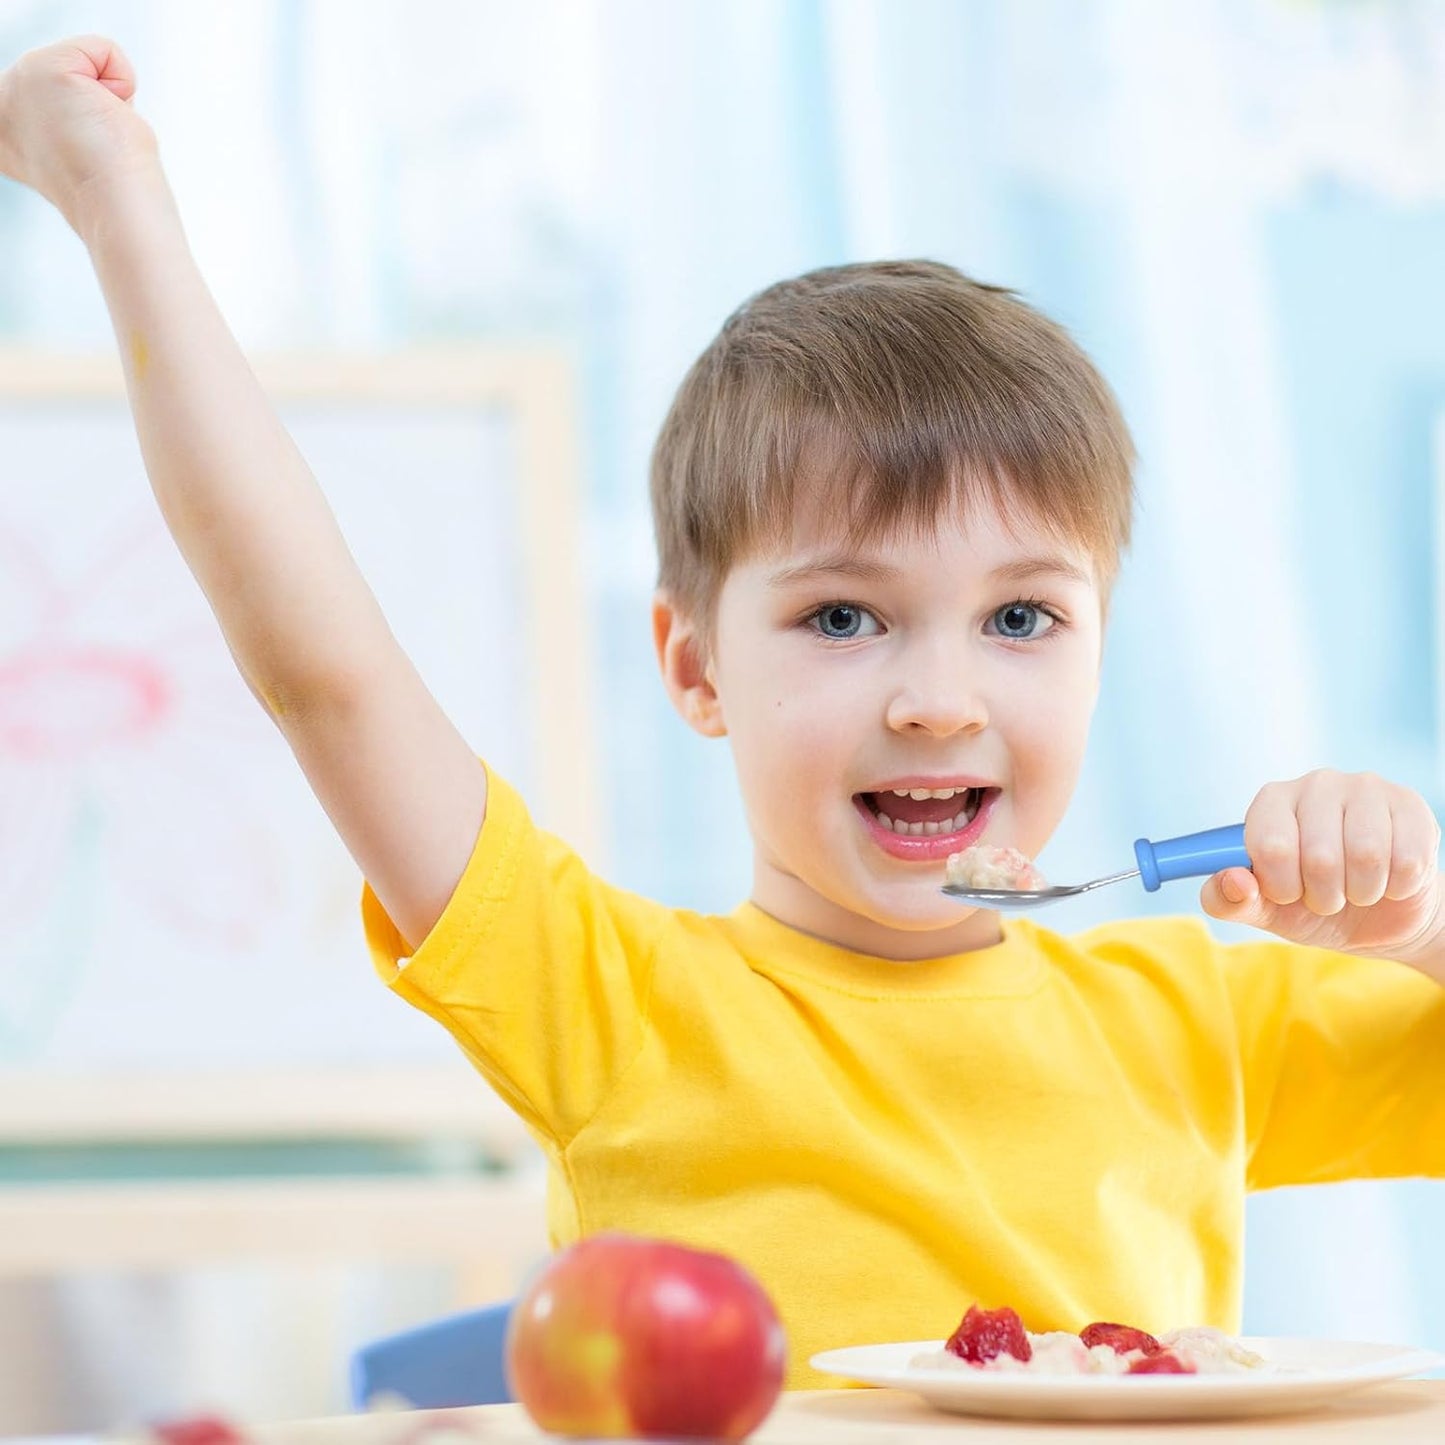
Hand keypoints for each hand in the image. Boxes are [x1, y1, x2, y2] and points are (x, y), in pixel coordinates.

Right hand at [0, 36, 157, 231]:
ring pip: (86, 61)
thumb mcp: (74, 152)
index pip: (50, 97)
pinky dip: (123, 83)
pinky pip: (105, 51)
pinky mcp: (45, 69)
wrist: (117, 210)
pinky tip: (110, 118)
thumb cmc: (111, 192)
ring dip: (110, 100)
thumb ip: (64, 124)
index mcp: (2, 131)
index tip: (80, 152)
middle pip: (71, 74)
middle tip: (97, 146)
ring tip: (101, 136)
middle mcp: (0, 105)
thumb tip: (83, 110)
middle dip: (98, 105)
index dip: (83, 119)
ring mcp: (16, 83)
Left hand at [1201, 769, 1443, 965]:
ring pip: (1368, 856)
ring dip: (1362, 892)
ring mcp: (1365, 787)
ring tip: (1357, 888)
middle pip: (1321, 856)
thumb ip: (1228, 900)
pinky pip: (1409, 860)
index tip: (1289, 893)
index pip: (1271, 847)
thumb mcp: (1264, 910)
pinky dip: (1398, 887)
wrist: (1376, 916)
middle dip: (1325, 895)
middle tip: (1328, 895)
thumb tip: (1231, 880)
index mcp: (1271, 801)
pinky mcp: (1409, 803)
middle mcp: (1316, 783)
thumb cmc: (1310, 905)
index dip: (1282, 886)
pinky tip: (1390, 879)